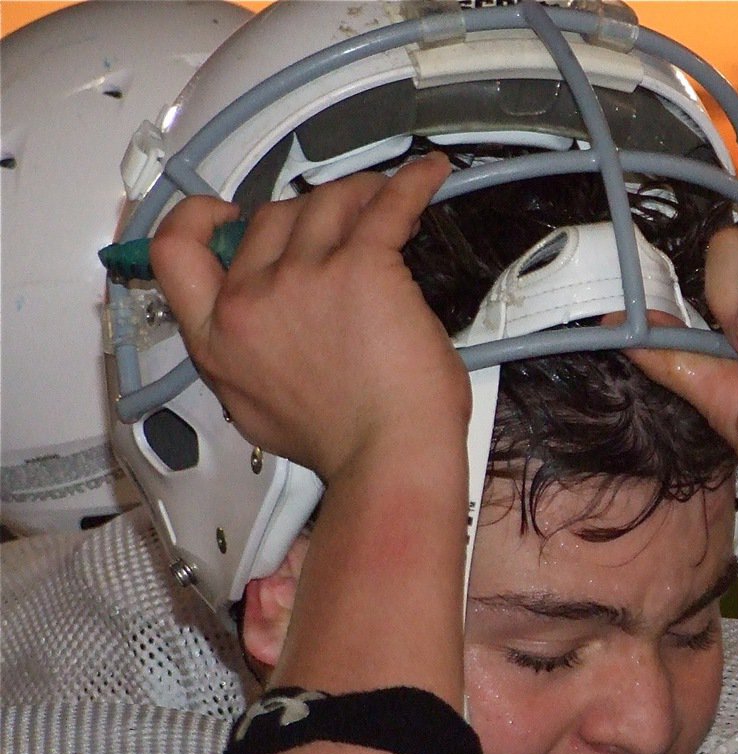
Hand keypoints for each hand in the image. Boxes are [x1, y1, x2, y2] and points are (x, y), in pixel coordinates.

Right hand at [150, 154, 469, 485]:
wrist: (389, 459)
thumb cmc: (347, 446)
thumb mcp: (261, 413)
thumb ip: (249, 365)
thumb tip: (264, 339)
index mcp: (219, 341)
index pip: (177, 255)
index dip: (199, 219)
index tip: (227, 212)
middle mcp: (251, 304)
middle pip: (268, 221)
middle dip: (308, 216)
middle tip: (344, 227)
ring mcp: (303, 279)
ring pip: (324, 204)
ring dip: (358, 197)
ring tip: (388, 207)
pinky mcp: (361, 267)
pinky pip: (385, 206)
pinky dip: (411, 186)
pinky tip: (429, 179)